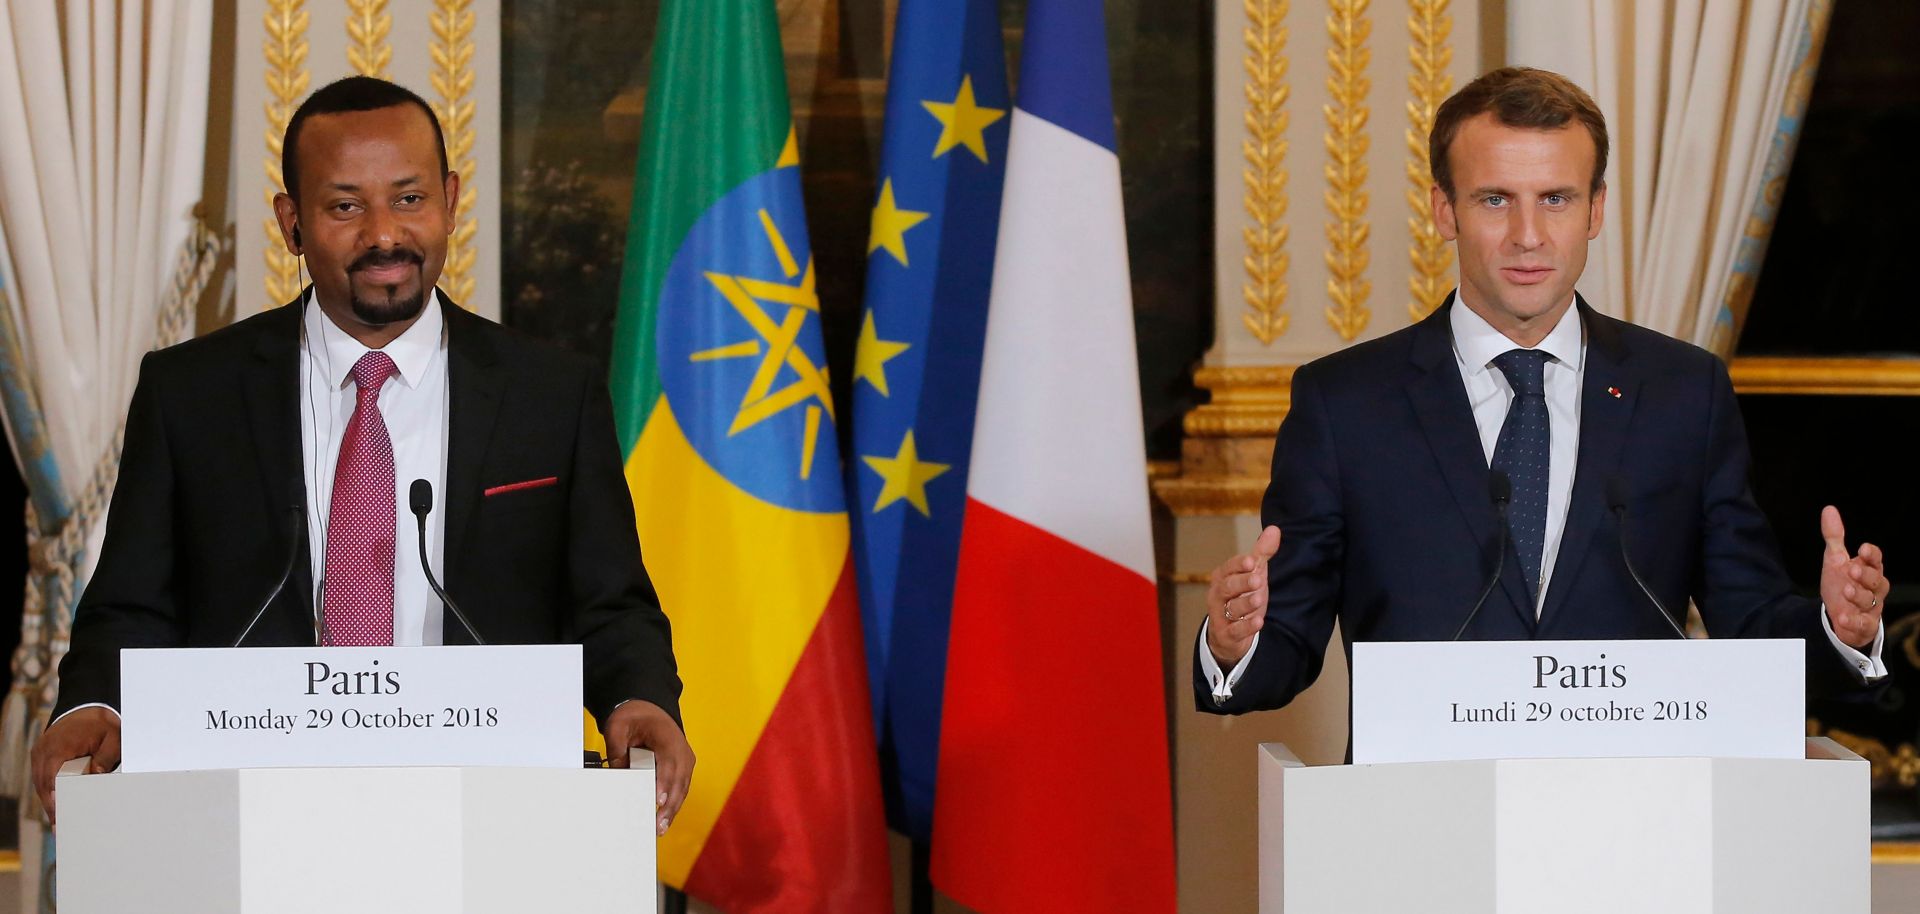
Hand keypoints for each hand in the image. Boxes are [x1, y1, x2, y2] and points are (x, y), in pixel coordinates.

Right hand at [30, 706, 120, 825]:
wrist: (87, 704)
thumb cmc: (101, 721)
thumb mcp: (112, 737)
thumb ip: (106, 758)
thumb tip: (96, 777)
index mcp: (58, 747)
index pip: (52, 780)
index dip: (54, 801)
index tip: (59, 818)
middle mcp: (44, 751)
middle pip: (43, 785)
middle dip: (52, 807)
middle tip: (60, 828)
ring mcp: (40, 752)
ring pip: (41, 783)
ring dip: (50, 800)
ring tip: (59, 822)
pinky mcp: (42, 754)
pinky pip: (43, 776)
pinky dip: (49, 789)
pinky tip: (57, 804)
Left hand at [602, 700, 693, 835]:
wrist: (649, 708)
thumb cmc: (636, 716)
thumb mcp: (619, 726)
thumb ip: (617, 748)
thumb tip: (618, 773)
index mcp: (668, 738)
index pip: (668, 765)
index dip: (664, 784)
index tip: (658, 801)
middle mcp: (682, 751)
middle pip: (678, 782)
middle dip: (669, 805)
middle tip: (658, 825)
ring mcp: (685, 761)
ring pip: (682, 789)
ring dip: (672, 809)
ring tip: (661, 828)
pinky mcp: (683, 769)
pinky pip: (680, 788)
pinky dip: (674, 804)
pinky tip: (665, 819)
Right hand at [1205, 525, 1281, 667]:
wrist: (1228, 636)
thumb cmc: (1240, 598)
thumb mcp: (1253, 575)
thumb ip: (1262, 554)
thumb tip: (1275, 529)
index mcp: (1222, 578)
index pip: (1228, 568)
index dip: (1239, 564)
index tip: (1253, 561)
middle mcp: (1217, 596)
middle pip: (1226, 587)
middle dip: (1241, 582)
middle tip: (1258, 579)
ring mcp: (1220, 616)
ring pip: (1230, 608)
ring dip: (1245, 603)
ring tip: (1259, 598)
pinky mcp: (1227, 635)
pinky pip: (1235, 631)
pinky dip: (1246, 627)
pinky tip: (1258, 622)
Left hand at [1818, 506, 1886, 649]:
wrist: (1838, 615)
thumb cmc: (1842, 583)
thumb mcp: (1835, 560)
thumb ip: (1834, 537)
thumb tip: (1829, 509)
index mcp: (1869, 570)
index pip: (1876, 560)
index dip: (1872, 555)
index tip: (1863, 548)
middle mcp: (1873, 589)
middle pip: (1877, 581)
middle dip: (1866, 575)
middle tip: (1853, 569)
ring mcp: (1870, 608)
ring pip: (1871, 601)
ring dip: (1859, 596)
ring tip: (1846, 590)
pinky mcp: (1864, 626)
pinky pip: (1863, 624)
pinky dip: (1853, 621)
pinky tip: (1842, 616)